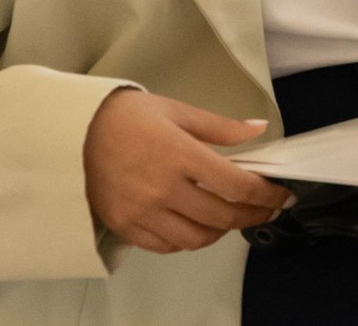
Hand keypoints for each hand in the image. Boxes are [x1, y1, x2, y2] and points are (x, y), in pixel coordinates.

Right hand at [81, 89, 292, 254]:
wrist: (74, 131)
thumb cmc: (130, 116)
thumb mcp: (180, 112)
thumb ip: (222, 128)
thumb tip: (260, 129)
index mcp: (180, 155)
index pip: (236, 186)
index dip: (267, 195)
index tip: (283, 195)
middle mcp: (162, 189)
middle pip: (222, 216)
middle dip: (254, 215)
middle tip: (267, 209)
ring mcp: (141, 212)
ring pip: (196, 239)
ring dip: (222, 231)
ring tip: (234, 217)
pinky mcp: (124, 226)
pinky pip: (166, 246)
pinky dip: (189, 240)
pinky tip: (199, 225)